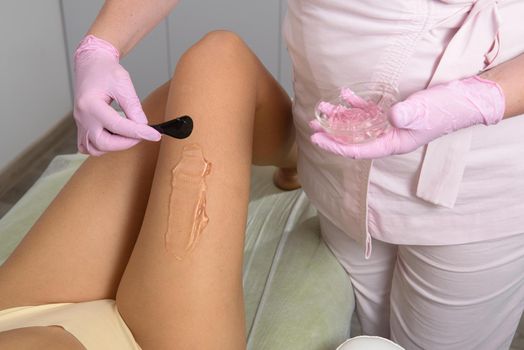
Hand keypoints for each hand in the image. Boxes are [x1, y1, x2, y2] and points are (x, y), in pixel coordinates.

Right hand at [73, 35, 160, 155]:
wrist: (91, 64)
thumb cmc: (106, 71)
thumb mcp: (123, 83)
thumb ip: (133, 106)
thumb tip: (143, 126)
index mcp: (90, 104)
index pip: (118, 126)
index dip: (139, 132)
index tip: (155, 135)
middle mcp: (82, 116)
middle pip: (103, 143)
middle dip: (126, 143)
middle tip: (142, 134)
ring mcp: (80, 123)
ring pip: (95, 148)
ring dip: (114, 146)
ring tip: (129, 134)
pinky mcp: (82, 126)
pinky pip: (88, 146)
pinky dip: (102, 147)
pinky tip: (115, 138)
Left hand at [310, 76, 504, 158]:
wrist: (463, 100)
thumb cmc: (445, 110)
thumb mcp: (425, 112)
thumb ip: (407, 115)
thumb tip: (392, 116)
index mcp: (392, 144)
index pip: (357, 150)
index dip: (335, 145)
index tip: (317, 140)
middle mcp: (387, 137)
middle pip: (353, 138)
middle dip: (332, 133)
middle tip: (312, 125)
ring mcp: (389, 125)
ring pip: (359, 124)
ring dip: (340, 117)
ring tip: (322, 108)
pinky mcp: (393, 113)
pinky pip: (369, 111)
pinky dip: (356, 104)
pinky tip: (345, 95)